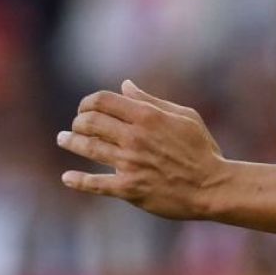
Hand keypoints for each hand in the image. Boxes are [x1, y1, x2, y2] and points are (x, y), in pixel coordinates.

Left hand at [57, 79, 226, 219]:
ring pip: (87, 148)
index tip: (86, 108)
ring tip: (63, 139)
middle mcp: (135, 137)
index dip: (88, 102)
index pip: (102, 101)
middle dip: (78, 121)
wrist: (213, 187)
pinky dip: (77, 180)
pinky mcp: (128, 188)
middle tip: (76, 125)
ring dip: (70, 142)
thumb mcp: (185, 117)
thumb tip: (125, 86)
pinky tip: (67, 177)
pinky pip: (94, 184)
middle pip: (89, 122)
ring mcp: (130, 163)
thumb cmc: (202, 150)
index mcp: (148, 117)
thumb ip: (152, 101)